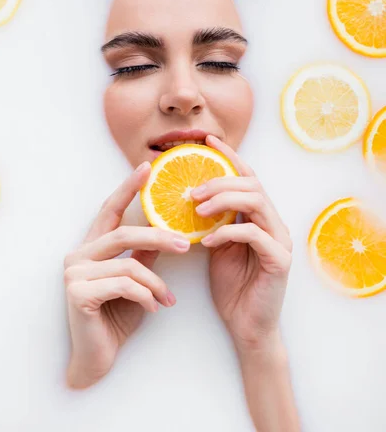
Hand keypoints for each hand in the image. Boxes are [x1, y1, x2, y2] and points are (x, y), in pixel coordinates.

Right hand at [64, 162, 190, 388]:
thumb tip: (167, 231)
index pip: (110, 210)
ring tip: (168, 298)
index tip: (147, 167)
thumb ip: (144, 255)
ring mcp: (75, 273)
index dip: (128, 188)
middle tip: (184, 244)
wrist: (98, 358)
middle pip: (123, 233)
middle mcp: (78, 255)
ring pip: (129, 264)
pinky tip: (155, 308)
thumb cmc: (116, 317)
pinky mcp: (77, 293)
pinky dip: (146, 296)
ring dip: (156, 283)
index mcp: (91, 247)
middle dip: (158, 237)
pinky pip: (124, 285)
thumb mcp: (135, 280)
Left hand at [191, 136, 291, 353]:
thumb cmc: (232, 286)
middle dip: (220, 180)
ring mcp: (280, 240)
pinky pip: (254, 234)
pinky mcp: (279, 260)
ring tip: (197, 208)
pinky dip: (227, 232)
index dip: (230, 157)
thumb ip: (213, 222)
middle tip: (192, 189)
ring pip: (257, 201)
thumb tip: (189, 197)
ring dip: (224, 199)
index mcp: (259, 217)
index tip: (208, 142)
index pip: (247, 177)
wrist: (247, 327)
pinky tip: (206, 241)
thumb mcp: (217, 246)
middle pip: (252, 184)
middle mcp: (274, 223)